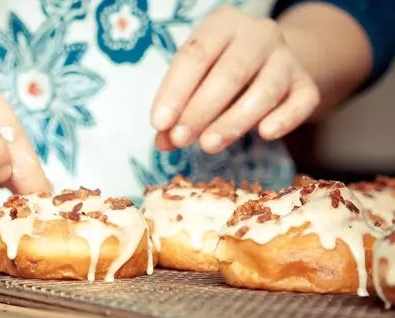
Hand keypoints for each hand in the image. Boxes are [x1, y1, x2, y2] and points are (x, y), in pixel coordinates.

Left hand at [151, 5, 319, 152]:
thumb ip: (177, 109)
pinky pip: (302, 101)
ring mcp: (286, 57)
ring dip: (234, 122)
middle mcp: (258, 33)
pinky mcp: (306, 83)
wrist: (270, 62)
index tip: (159, 123)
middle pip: (230, 73)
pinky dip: (285, 118)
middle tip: (180, 139)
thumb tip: (163, 142)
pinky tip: (265, 134)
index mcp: (222, 24)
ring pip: (265, 90)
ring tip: (208, 145)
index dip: (175, 91)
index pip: (195, 55)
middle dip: (200, 110)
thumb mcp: (194, 80)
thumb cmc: (219, 71)